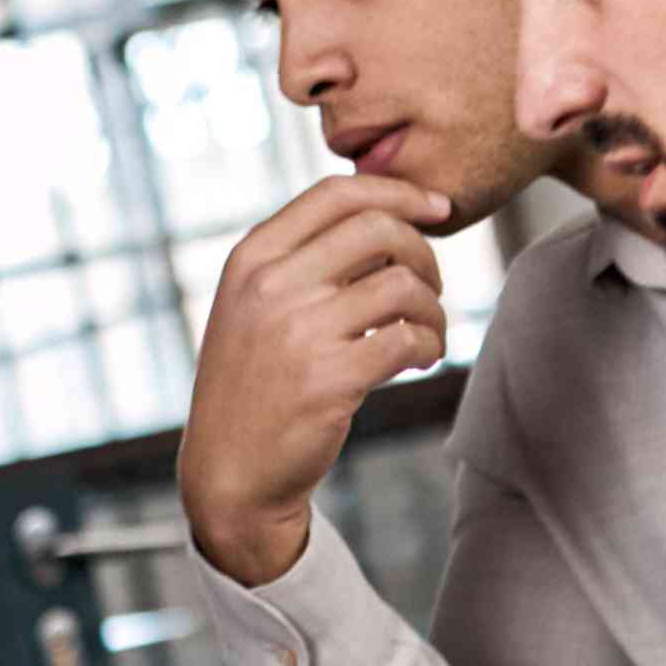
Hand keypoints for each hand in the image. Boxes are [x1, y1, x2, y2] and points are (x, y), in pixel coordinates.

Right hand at [179, 175, 453, 586]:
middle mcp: (270, 286)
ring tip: (428, 332)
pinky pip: (407, 339)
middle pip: (378, 228)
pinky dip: (430, 345)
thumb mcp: (251, 308)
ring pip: (402, 285)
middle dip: (423, 251)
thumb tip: (386, 217)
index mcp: (251, 258)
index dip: (397, 191)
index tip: (435, 207)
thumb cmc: (253, 386)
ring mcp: (299, 331)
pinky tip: (422, 359)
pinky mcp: (331, 380)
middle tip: (431, 285)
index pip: (336, 193)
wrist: (229, 474)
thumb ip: (300, 261)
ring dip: (432, 307)